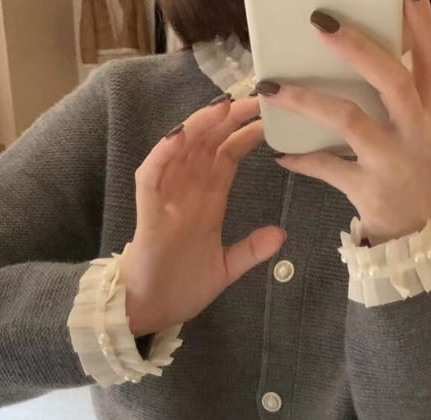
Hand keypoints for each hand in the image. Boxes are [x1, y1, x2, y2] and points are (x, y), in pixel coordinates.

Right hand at [124, 96, 285, 335]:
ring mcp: (167, 200)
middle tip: (253, 96)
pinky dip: (164, 155)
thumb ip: (251, 250)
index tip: (268, 117)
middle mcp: (188, 194)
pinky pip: (152, 177)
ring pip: (180, 151)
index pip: (227, 157)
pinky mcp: (149, 213)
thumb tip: (281, 234)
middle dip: (228, 119)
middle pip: (207, 145)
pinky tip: (180, 136)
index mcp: (207, 202)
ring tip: (222, 106)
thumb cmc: (182, 286)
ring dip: (199, 127)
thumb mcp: (226, 267)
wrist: (153, 311)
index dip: (244, 136)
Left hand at [258, 1, 430, 245]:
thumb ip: (403, 98)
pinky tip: (282, 154)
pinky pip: (328, 168)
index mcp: (429, 113)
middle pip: (392, 80)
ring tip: (272, 87)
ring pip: (350, 120)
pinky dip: (302, 160)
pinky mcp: (370, 189)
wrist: (416, 235)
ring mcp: (393, 161)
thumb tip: (366, 53)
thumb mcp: (420, 133)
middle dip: (357, 48)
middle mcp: (416, 132)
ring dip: (307, 101)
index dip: (419, 23)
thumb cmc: (410, 174)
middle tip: (320, 21)